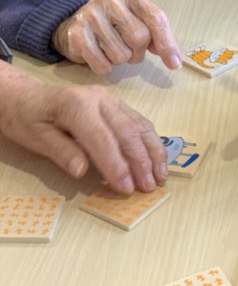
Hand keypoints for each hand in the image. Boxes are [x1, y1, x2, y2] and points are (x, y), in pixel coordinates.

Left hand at [0, 63, 167, 192]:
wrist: (29, 96)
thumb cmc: (29, 118)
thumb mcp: (36, 138)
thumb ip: (62, 153)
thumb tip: (83, 172)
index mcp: (77, 105)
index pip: (102, 138)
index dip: (117, 165)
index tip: (127, 188)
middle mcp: (99, 99)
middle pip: (127, 131)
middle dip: (141, 161)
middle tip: (149, 187)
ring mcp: (111, 100)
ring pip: (139, 124)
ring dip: (153, 151)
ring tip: (160, 175)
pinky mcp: (117, 105)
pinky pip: (139, 121)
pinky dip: (150, 141)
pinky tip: (157, 158)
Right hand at [52, 0, 181, 73]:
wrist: (74, 21)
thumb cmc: (114, 21)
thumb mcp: (138, 17)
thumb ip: (156, 32)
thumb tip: (173, 58)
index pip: (155, 18)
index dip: (166, 43)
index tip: (174, 64)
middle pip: (139, 37)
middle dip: (138, 52)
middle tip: (130, 49)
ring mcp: (89, 13)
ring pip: (121, 54)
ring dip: (120, 59)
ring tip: (112, 48)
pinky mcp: (76, 33)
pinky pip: (102, 64)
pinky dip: (105, 66)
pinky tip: (99, 54)